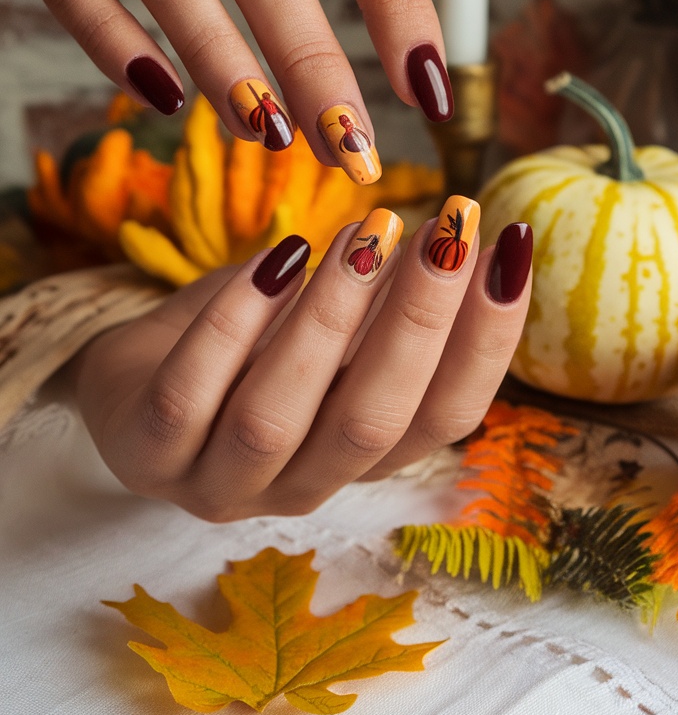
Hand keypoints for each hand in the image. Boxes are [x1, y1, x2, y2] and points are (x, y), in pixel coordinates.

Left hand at [68, 203, 531, 520]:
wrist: (129, 381)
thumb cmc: (246, 347)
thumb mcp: (328, 325)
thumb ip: (386, 300)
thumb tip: (462, 232)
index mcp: (361, 456)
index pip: (446, 420)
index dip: (487, 340)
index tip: (510, 249)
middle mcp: (302, 485)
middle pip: (372, 423)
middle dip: (420, 322)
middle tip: (448, 229)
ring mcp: (221, 484)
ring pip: (278, 419)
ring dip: (329, 321)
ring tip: (364, 233)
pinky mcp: (148, 458)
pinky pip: (187, 399)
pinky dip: (232, 326)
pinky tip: (273, 258)